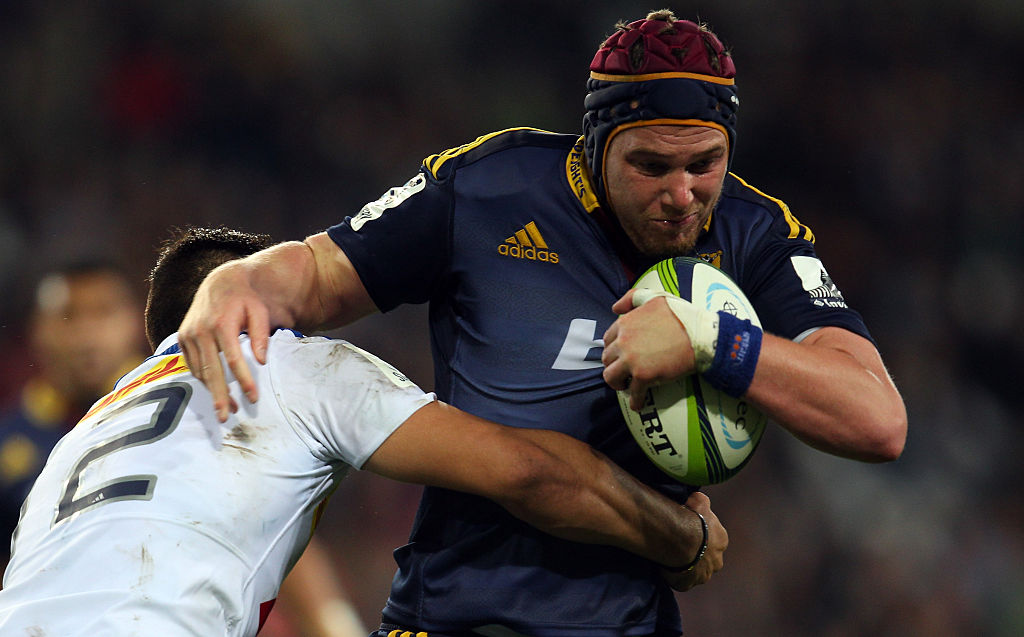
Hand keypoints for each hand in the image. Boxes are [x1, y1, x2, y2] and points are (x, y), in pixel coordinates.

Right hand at [178, 260, 270, 421]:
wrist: (220, 283)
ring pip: (200, 371)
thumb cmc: (246, 299)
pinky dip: (204, 379)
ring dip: (212, 391)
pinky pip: (192, 365)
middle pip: (211, 370)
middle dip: (219, 396)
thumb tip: (262, 362)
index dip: (243, 380)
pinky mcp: (182, 338)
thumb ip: (260, 336)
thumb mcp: (259, 312)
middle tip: (226, 417)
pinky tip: (216, 389)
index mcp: (220, 323)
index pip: (233, 359)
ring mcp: (188, 335)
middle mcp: (200, 330)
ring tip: (227, 408)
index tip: (253, 398)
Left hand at [602, 289, 695, 410]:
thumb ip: (631, 298)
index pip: (607, 339)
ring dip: (617, 383)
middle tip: (624, 371)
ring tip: (626, 386)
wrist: (700, 335)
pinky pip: (632, 393)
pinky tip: (637, 404)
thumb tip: (615, 308)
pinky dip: (634, 401)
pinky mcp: (643, 376)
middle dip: (614, 365)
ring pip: (611, 377)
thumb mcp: (654, 297)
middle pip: (607, 359)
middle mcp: (623, 342)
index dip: (614, 349)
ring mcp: (631, 360)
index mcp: (624, 324)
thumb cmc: (681, 315)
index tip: (620, 355)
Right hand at [661, 491, 726, 591]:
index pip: (714, 540)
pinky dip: (674, 576)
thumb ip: (702, 502)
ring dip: (686, 566)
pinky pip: (680, 581)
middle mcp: (716, 561)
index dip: (702, 536)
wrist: (678, 538)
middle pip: (707, 559)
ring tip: (671, 556)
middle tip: (680, 545)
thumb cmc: (690, 518)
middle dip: (697, 554)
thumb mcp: (699, 500)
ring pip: (695, 572)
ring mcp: (702, 576)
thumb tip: (698, 500)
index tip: (689, 531)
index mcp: (721, 541)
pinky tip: (665, 567)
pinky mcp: (687, 585)